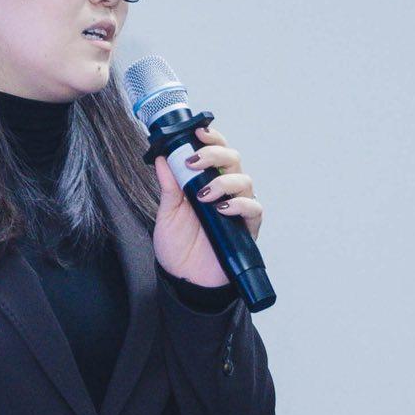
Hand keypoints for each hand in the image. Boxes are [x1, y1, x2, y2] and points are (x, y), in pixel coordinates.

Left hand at [153, 124, 263, 286]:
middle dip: (215, 154)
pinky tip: (222, 209)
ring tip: (204, 195)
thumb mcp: (166, 214)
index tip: (198, 133)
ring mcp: (237, 209)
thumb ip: (168, 186)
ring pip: (244, 180)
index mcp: (205, 184)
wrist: (185, 281)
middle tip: (195, 162)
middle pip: (232, 159)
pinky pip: (253, 208)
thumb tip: (161, 158)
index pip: (214, 154)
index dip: (211, 140)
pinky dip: (240, 204)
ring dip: (224, 181)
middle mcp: (224, 192)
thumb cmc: (177, 248)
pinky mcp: (247, 228)